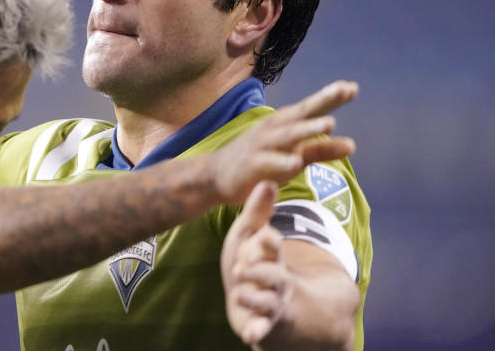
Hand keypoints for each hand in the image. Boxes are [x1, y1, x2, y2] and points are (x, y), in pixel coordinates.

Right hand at [209, 80, 357, 204]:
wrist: (216, 175)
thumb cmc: (260, 161)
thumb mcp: (294, 155)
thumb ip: (320, 149)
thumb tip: (352, 144)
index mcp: (286, 125)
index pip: (312, 109)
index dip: (331, 97)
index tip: (352, 87)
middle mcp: (274, 130)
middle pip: (301, 114)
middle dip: (322, 101)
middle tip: (343, 90)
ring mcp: (262, 146)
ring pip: (287, 135)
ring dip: (307, 128)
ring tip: (329, 123)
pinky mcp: (251, 165)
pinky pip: (268, 162)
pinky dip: (281, 161)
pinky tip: (295, 162)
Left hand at [221, 180, 289, 345]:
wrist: (268, 302)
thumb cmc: (254, 262)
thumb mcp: (251, 236)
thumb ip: (257, 212)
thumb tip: (267, 181)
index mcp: (271, 257)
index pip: (273, 247)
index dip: (268, 242)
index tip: (265, 235)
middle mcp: (275, 280)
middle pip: (272, 275)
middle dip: (260, 271)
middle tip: (242, 267)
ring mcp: (271, 304)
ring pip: (267, 302)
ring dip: (255, 298)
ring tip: (241, 293)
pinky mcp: (263, 324)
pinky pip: (262, 329)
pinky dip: (257, 332)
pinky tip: (249, 336)